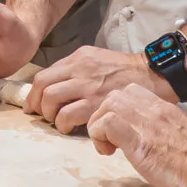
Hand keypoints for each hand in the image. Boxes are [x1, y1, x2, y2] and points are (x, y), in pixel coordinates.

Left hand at [28, 44, 171, 134]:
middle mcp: (79, 68)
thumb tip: (59, 87)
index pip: (45, 74)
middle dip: (36, 103)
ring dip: (49, 114)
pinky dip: (63, 124)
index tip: (34, 104)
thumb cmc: (127, 72)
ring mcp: (87, 86)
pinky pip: (67, 115)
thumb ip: (78, 70)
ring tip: (57, 122)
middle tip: (41, 115)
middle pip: (42, 85)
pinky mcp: (95, 103)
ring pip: (50, 99)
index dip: (35, 93)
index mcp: (79, 58)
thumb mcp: (99, 60)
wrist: (153, 76)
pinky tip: (69, 128)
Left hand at [87, 84, 186, 186]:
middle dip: (103, 116)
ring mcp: (146, 124)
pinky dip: (99, 137)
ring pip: (106, 105)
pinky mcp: (139, 143)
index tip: (123, 135)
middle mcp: (155, 111)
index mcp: (168, 110)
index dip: (119, 111)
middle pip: (115, 95)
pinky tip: (109, 154)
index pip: (132, 93)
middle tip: (111, 142)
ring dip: (99, 126)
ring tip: (109, 149)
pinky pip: (106, 124)